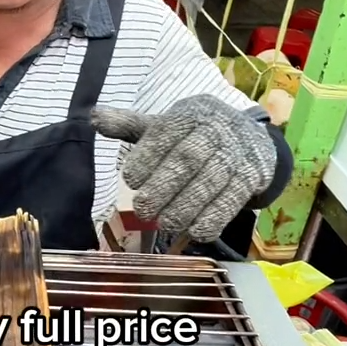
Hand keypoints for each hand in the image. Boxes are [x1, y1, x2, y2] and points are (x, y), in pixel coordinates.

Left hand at [92, 95, 276, 243]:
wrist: (250, 136)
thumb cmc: (194, 133)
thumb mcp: (164, 125)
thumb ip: (129, 125)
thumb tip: (94, 117)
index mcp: (188, 114)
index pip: (166, 132)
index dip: (147, 155)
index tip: (129, 179)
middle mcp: (214, 129)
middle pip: (189, 157)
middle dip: (165, 184)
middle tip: (143, 209)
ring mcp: (236, 153)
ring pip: (212, 179)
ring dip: (188, 206)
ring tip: (167, 225)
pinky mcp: (252, 176)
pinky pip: (234, 197)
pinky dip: (215, 217)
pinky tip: (196, 231)